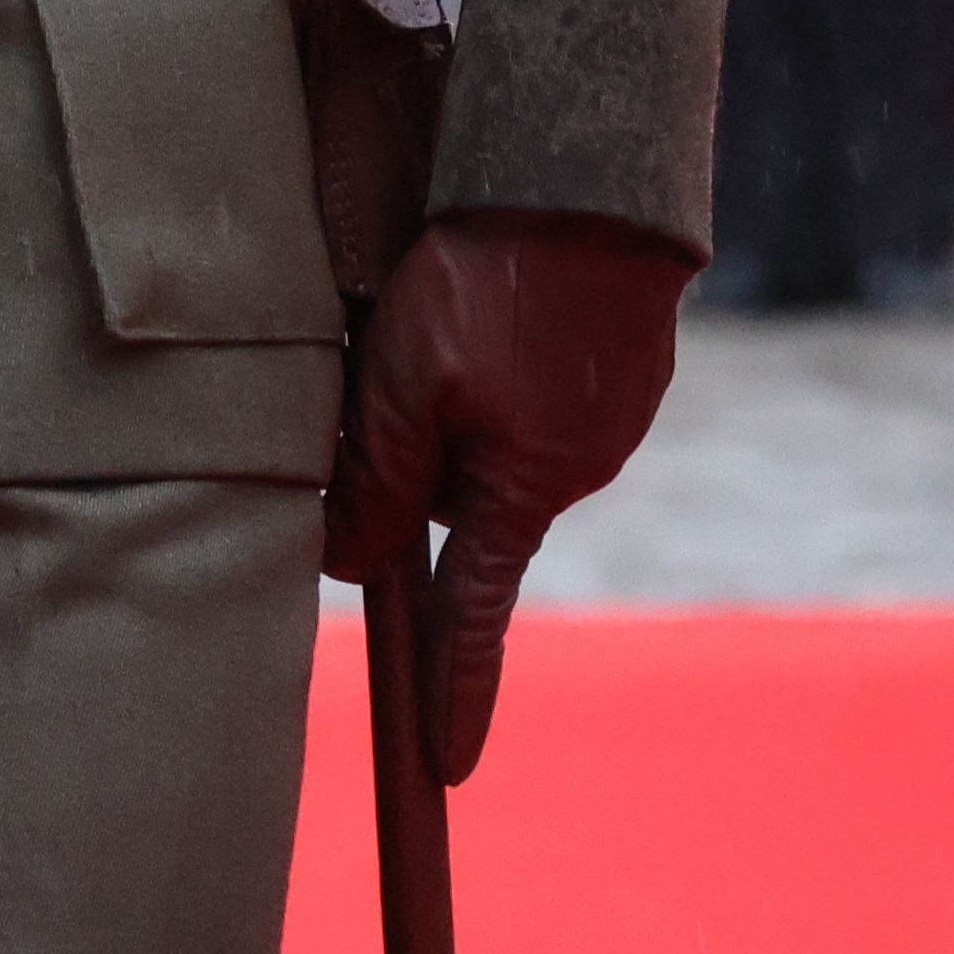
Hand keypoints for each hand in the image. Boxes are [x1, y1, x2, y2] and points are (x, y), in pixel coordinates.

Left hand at [336, 209, 690, 783]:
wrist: (588, 186)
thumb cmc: (489, 284)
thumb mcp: (403, 384)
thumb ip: (378, 480)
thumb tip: (348, 565)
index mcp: (527, 488)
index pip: (477, 616)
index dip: (457, 690)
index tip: (449, 767)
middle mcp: (571, 466)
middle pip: (457, 501)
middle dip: (411, 465)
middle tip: (374, 371)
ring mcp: (596, 417)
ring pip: (481, 439)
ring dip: (441, 400)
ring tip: (416, 311)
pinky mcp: (605, 368)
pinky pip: (518, 391)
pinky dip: (481, 363)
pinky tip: (470, 303)